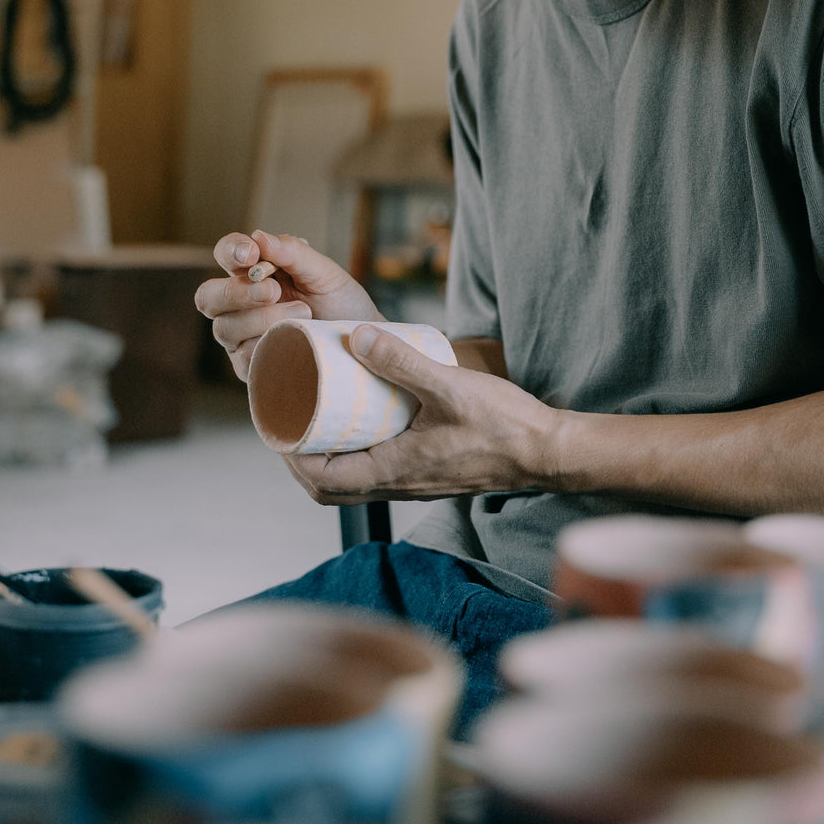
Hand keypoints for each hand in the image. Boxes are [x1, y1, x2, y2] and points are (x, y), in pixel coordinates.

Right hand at [196, 230, 380, 381]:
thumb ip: (293, 253)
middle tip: (274, 290)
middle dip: (237, 291)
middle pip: (208, 296)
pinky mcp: (250, 366)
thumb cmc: (340, 304)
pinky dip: (268, 345)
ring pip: (225, 327)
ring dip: (262, 318)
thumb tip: (258, 236)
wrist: (364, 346)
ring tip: (303, 313)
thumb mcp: (325, 273)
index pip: (226, 254)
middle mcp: (239, 304)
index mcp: (254, 272)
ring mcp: (241, 337)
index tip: (252, 253)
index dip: (231, 250)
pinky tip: (293, 339)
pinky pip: (243, 357)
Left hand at [285, 323, 563, 503]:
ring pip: (350, 481)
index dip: (289, 454)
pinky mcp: (425, 473)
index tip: (276, 419)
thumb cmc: (503, 425)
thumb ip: (403, 361)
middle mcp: (395, 485)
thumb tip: (356, 336)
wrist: (547, 452)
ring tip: (315, 413)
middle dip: (299, 456)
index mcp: (391, 471)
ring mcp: (411, 483)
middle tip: (288, 415)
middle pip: (327, 486)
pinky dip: (354, 451)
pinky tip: (359, 417)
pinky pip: (374, 472)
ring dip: (325, 455)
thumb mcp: (449, 386)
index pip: (319, 478)